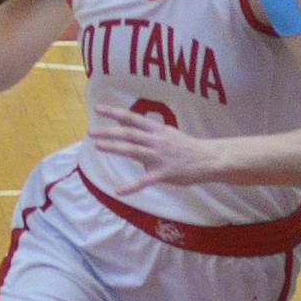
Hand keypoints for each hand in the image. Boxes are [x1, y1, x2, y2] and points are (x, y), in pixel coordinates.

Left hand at [88, 105, 216, 193]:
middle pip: (129, 133)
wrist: (208, 160)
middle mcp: (156, 141)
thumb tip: (128, 127)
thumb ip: (148, 132)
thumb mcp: (167, 134)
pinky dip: (131, 187)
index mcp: (157, 130)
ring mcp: (160, 157)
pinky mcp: (164, 174)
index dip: (114, 113)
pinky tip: (119, 191)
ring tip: (98, 146)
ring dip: (115, 148)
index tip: (98, 109)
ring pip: (133, 150)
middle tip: (91, 132)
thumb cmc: (187, 148)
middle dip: (109, 132)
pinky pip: (144, 181)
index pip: (132, 118)